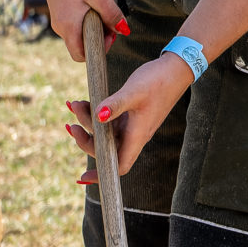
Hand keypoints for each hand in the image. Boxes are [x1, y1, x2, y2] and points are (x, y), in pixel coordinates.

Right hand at [39, 0, 127, 64]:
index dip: (99, 50)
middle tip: (111, 13)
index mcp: (67, 26)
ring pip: (80, 30)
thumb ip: (112, 14)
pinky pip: (75, 19)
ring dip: (95, 21)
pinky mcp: (59, 7)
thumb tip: (123, 31)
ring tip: (102, 0)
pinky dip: (87, 13)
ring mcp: (58, 16)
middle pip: (82, 42)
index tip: (111, 33)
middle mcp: (59, 25)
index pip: (81, 55)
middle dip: (100, 33)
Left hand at [65, 52, 190, 181]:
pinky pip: (107, 121)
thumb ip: (116, 104)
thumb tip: (98, 116)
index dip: (102, 174)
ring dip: (87, 123)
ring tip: (75, 104)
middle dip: (86, 140)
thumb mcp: (134, 91)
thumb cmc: (158, 81)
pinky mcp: (129, 114)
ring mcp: (130, 124)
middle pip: (105, 150)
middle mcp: (133, 134)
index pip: (120, 165)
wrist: (175, 69)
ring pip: (104, 134)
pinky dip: (93, 114)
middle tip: (72, 125)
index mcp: (137, 135)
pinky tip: (83, 103)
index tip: (82, 177)